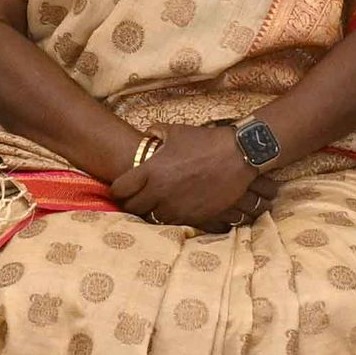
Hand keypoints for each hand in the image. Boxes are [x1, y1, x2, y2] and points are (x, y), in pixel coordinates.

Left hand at [125, 125, 259, 231]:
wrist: (238, 156)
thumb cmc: (205, 141)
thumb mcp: (176, 131)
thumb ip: (156, 133)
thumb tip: (148, 136)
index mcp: (151, 171)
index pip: (119, 190)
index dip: (118, 190)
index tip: (122, 188)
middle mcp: (159, 192)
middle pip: (132, 208)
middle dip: (131, 203)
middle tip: (137, 198)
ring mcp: (176, 207)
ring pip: (151, 219)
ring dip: (151, 212)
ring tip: (156, 204)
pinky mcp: (192, 216)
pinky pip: (172, 223)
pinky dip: (169, 217)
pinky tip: (174, 207)